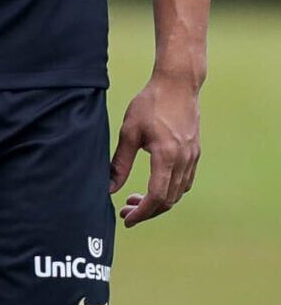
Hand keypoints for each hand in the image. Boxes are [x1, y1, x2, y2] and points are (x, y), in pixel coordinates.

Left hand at [112, 71, 202, 225]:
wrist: (178, 85)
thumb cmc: (150, 104)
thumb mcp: (129, 132)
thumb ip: (120, 163)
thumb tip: (109, 188)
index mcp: (168, 157)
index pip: (157, 197)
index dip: (142, 212)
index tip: (127, 219)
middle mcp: (184, 160)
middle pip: (169, 200)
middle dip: (147, 211)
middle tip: (125, 212)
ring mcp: (193, 157)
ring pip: (178, 192)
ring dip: (158, 202)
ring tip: (134, 199)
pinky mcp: (195, 152)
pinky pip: (184, 181)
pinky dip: (169, 190)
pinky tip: (152, 186)